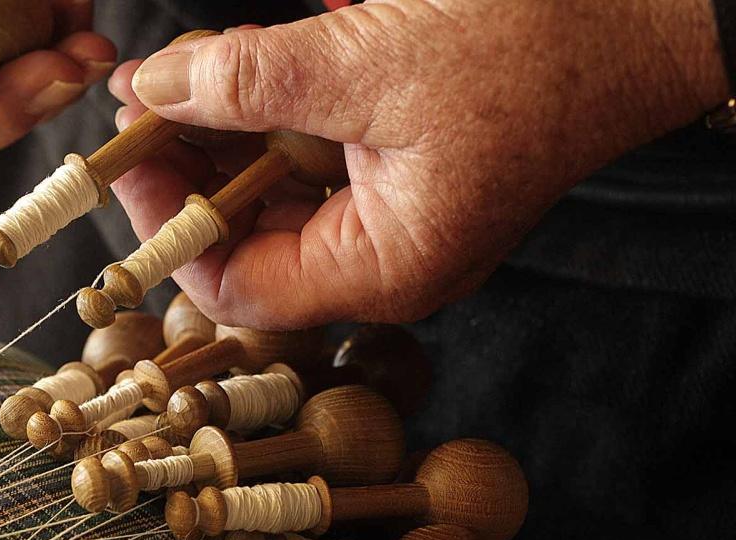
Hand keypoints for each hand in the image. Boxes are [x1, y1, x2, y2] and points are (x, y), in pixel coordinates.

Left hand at [110, 0, 728, 327]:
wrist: (636, 20)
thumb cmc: (533, 49)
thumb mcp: (367, 63)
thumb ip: (248, 81)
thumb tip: (155, 87)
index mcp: (384, 268)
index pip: (237, 286)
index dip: (171, 226)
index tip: (130, 156)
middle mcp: (386, 263)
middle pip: (250, 245)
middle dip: (188, 174)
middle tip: (143, 106)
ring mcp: (396, 223)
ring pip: (276, 203)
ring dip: (222, 144)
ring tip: (179, 82)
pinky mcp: (403, 180)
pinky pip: (313, 171)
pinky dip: (269, 130)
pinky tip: (237, 81)